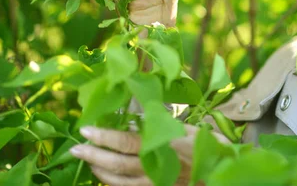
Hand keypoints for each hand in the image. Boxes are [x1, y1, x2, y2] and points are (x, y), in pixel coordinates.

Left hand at [69, 124, 229, 185]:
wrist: (220, 172)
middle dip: (93, 155)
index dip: (104, 137)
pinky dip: (113, 183)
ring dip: (99, 171)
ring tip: (87, 161)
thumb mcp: (184, 129)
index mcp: (161, 145)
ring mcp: (154, 183)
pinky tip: (105, 176)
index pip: (125, 142)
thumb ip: (158, 125)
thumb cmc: (205, 146)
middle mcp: (154, 167)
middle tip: (75, 148)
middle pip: (117, 164)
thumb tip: (132, 117)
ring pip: (119, 181)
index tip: (86, 130)